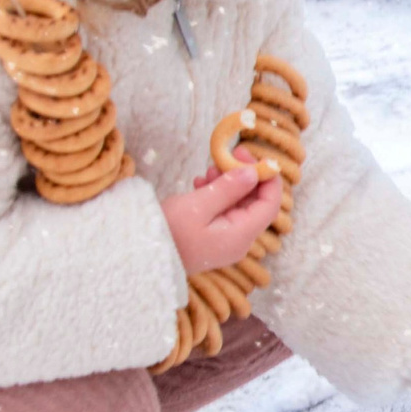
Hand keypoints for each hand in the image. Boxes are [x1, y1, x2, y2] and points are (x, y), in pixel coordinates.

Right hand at [159, 160, 289, 274]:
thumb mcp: (198, 205)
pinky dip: (216, 195)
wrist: (140, 257)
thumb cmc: (169, 231)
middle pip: (255, 204)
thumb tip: (252, 173)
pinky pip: (223, 212)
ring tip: (210, 169)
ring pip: (238, 206)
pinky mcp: (211, 238)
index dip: (268, 178)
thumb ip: (229, 188)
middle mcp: (238, 241)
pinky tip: (201, 183)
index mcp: (241, 236)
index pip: (270, 205)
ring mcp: (225, 241)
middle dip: (246, 177)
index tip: (253, 156)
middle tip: (231, 154)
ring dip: (229, 184)